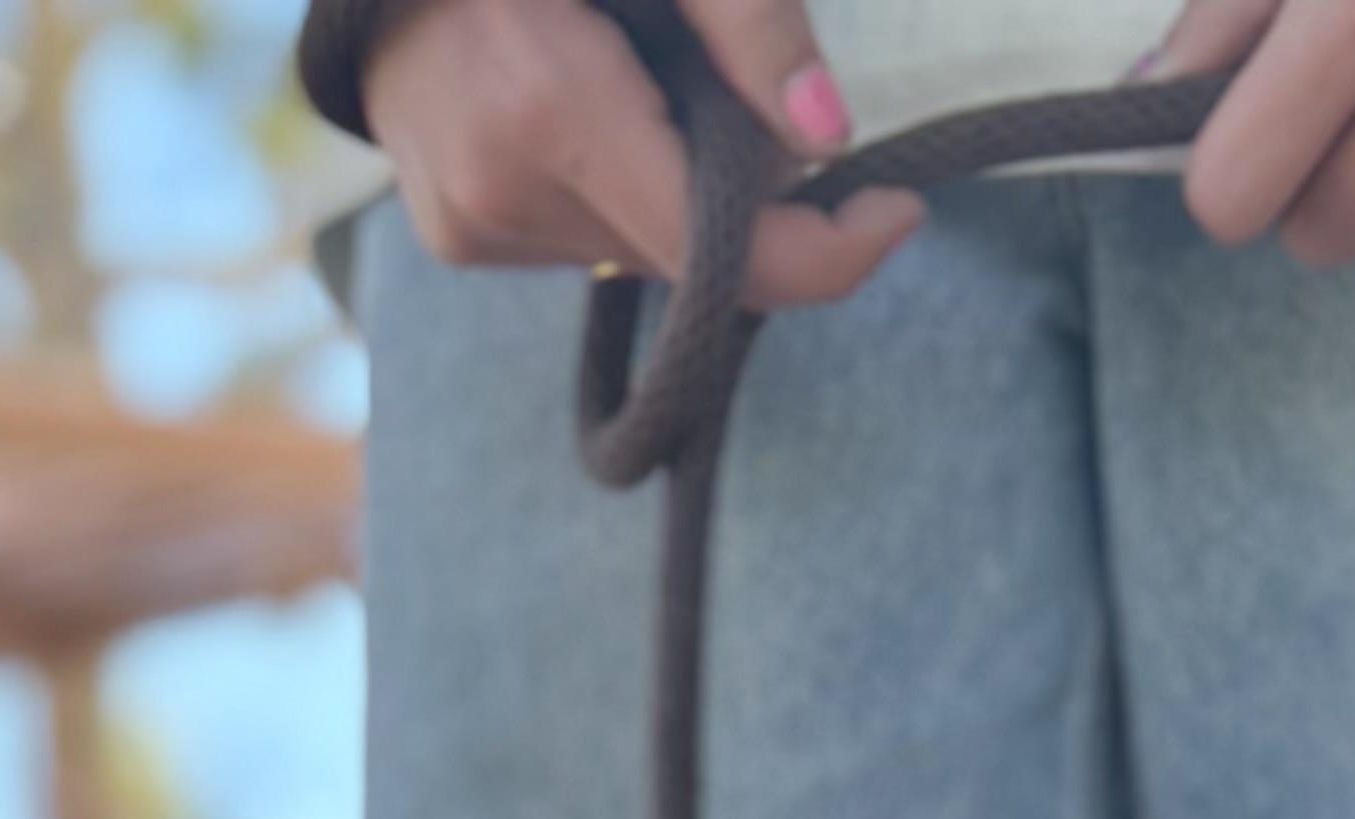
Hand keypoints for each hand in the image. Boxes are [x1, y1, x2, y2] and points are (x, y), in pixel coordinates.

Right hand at [364, 0, 925, 308]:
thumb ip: (748, 28)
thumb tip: (831, 138)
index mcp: (546, 109)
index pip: (717, 250)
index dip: (826, 253)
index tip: (898, 209)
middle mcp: (499, 190)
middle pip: (685, 253)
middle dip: (742, 194)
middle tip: (744, 93)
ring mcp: (469, 224)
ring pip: (639, 252)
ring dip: (675, 187)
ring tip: (636, 76)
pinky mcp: (456, 233)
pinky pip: (583, 240)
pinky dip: (618, 188)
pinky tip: (585, 105)